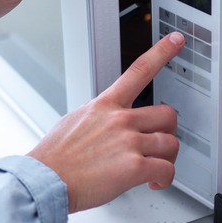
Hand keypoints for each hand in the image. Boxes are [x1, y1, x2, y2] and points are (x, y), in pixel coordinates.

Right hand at [28, 32, 184, 212]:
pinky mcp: (133, 167)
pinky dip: (164, 180)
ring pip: (171, 144)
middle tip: (159, 145)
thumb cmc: (55, 157)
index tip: (176, 39)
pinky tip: (152, 183)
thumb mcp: (74, 121)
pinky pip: (166, 170)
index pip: (138, 70)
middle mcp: (119, 119)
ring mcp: (128, 142)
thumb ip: (98, 116)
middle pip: (167, 115)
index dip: (161, 52)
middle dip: (168, 132)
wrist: (45, 180)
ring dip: (166, 159)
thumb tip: (106, 121)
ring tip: (154, 169)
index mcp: (105, 105)